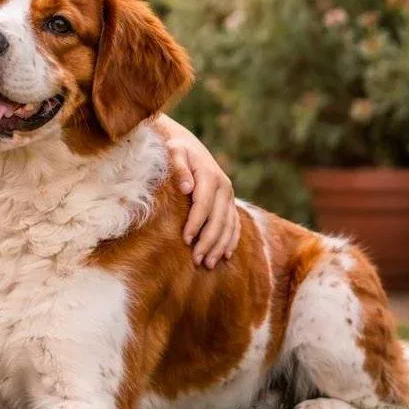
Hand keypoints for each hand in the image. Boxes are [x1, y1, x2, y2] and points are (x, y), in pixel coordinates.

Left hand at [156, 115, 239, 268]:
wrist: (187, 144)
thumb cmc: (175, 150)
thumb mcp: (174, 152)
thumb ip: (179, 167)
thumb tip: (186, 187)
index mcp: (210, 176)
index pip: (204, 205)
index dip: (195, 223)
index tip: (185, 240)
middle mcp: (224, 187)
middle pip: (218, 219)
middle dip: (208, 241)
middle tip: (197, 260)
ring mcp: (229, 196)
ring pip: (228, 225)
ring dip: (220, 246)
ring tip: (208, 264)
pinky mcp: (229, 202)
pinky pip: (234, 224)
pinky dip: (231, 240)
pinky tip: (226, 256)